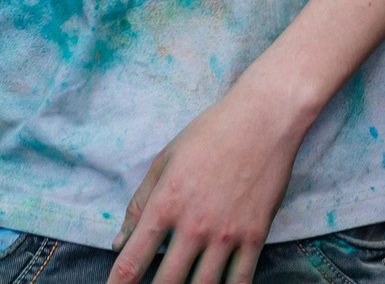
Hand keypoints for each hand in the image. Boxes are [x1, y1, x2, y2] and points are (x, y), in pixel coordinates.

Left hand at [110, 79, 307, 283]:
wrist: (265, 118)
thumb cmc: (212, 133)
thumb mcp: (165, 160)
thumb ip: (139, 204)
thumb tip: (119, 244)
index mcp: (165, 205)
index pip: (132, 262)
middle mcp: (193, 226)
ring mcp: (226, 234)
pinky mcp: (255, 235)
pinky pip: (240, 280)